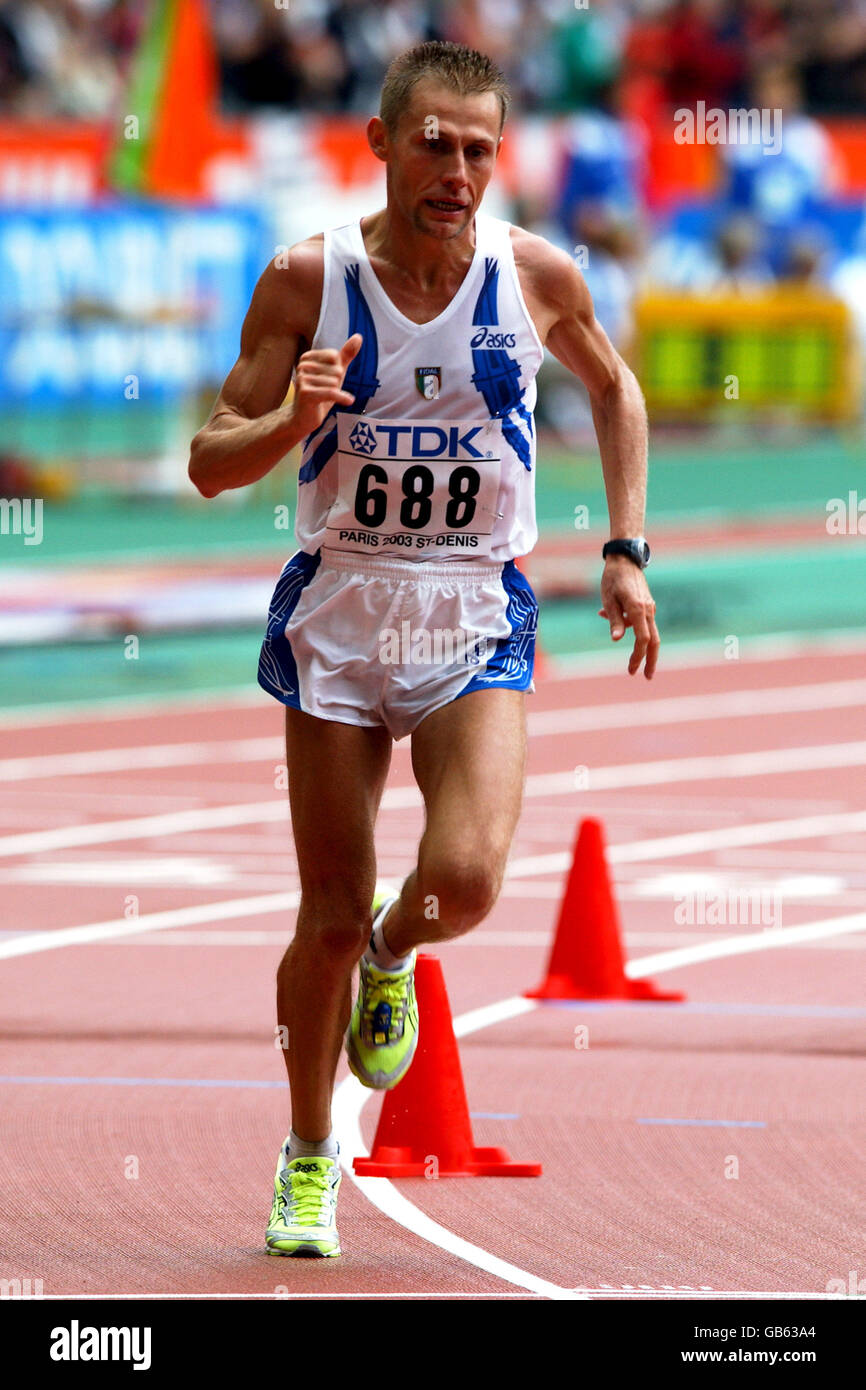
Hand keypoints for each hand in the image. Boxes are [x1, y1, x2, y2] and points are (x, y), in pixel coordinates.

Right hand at [291, 334, 361, 435]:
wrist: (304, 418)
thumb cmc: (320, 393)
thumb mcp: (335, 372)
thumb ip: (346, 355)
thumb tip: (358, 336)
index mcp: (307, 358)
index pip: (335, 356)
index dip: (338, 370)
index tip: (328, 379)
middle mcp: (303, 366)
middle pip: (336, 369)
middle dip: (337, 383)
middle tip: (326, 392)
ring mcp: (303, 379)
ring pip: (334, 382)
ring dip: (336, 392)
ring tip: (325, 398)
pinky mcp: (306, 393)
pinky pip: (332, 392)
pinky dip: (343, 397)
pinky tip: (349, 401)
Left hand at [598, 556, 659, 678]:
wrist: (624, 558)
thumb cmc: (613, 578)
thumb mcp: (608, 599)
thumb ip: (614, 620)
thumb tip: (616, 639)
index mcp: (638, 609)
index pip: (642, 639)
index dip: (638, 656)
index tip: (632, 670)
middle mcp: (648, 610)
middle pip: (654, 641)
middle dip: (651, 660)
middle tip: (646, 676)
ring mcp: (649, 607)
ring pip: (650, 633)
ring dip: (641, 647)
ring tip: (632, 657)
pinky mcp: (647, 604)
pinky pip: (642, 622)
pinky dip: (631, 627)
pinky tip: (606, 614)